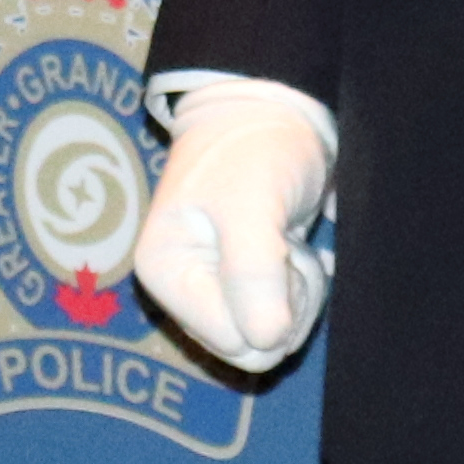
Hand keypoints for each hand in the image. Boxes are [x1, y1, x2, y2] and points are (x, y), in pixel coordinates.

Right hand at [132, 73, 336, 374]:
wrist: (269, 114)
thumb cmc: (254, 151)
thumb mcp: (252, 204)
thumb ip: (253, 272)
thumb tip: (264, 342)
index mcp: (164, 273)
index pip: (231, 340)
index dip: (271, 306)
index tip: (277, 251)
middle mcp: (181, 292)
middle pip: (251, 349)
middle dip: (286, 304)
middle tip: (287, 249)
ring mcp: (211, 292)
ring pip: (270, 339)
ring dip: (297, 294)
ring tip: (288, 241)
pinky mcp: (240, 288)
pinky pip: (279, 321)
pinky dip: (299, 289)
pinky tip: (291, 251)